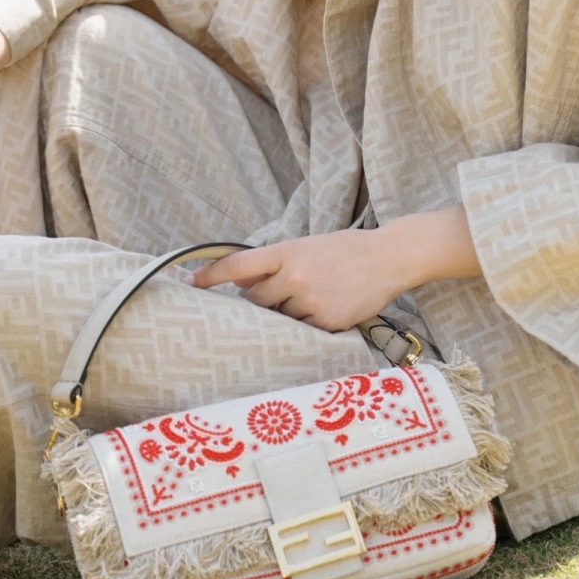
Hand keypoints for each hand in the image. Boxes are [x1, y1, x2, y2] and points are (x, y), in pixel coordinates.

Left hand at [190, 230, 406, 331]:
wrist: (389, 258)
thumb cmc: (345, 250)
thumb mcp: (306, 247)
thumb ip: (275, 263)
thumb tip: (242, 281)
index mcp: (287, 252)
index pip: (238, 266)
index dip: (210, 276)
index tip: (190, 283)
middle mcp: (295, 278)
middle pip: (257, 301)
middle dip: (266, 299)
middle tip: (289, 290)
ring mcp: (310, 303)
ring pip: (281, 318)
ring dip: (290, 312)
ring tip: (318, 295)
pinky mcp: (326, 324)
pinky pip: (303, 331)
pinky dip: (309, 323)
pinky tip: (329, 306)